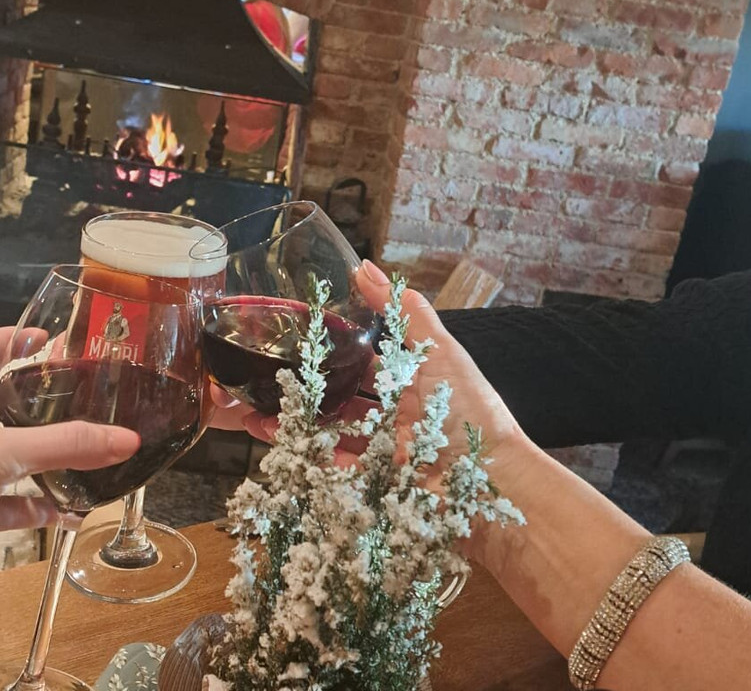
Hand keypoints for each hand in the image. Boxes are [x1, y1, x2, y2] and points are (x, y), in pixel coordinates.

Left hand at [0, 327, 141, 605]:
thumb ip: (67, 445)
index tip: (45, 338)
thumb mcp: (4, 451)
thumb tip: (125, 439)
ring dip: (48, 462)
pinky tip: (69, 512)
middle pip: (5, 406)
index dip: (10, 338)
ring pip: (14, 459)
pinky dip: (39, 508)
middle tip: (84, 402)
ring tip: (90, 460)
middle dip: (43, 404)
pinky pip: (11, 505)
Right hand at [207, 260, 521, 468]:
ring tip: (258, 413)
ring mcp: (386, 452)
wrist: (492, 480)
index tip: (301, 337)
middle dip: (312, 391)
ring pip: (335, 433)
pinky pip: (337, 468)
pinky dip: (309, 456)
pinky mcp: (378, 483)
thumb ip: (404, 311)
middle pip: (346, 400)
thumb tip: (365, 267)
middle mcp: (398, 417)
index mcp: (412, 383)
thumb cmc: (468, 409)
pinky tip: (281, 443)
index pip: (368, 362)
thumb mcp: (437, 351)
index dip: (337, 349)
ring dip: (301, 423)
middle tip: (271, 377)